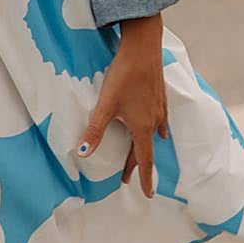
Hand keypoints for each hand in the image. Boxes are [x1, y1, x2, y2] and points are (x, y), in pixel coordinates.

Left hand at [77, 13, 168, 196]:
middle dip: (137, 164)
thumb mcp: (106, 105)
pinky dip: (157, 129)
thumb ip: (95, 130)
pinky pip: (160, 120)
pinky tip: (160, 128)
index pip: (143, 160)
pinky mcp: (160, 95)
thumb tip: (83, 153)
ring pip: (153, 134)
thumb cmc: (124, 76)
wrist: (143, 48)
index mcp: (142, 127)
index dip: (143, 178)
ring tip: (140, 155)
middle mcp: (154, 121)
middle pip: (146, 148)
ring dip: (145, 146)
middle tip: (128, 178)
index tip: (148, 194)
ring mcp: (159, 108)